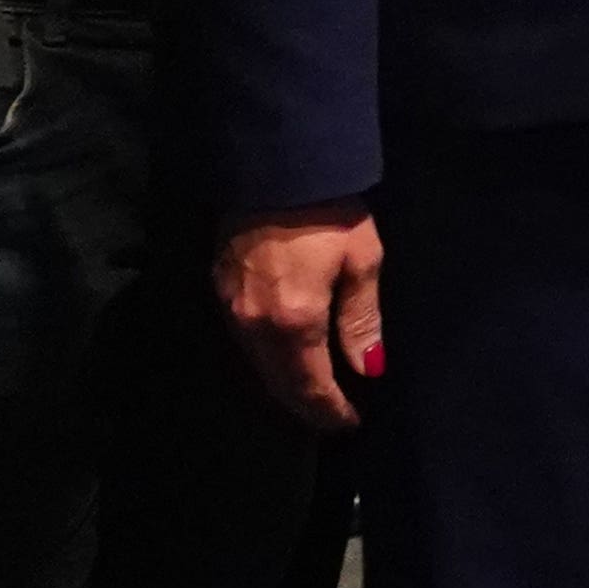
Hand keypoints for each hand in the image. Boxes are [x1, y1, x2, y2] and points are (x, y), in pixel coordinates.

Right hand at [217, 207, 387, 431]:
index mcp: (293, 321)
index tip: (350, 424)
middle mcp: (254, 325)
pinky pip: (245, 343)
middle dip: (307, 405)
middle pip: (279, 385)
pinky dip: (268, 361)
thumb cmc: (329, 209)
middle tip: (332, 417)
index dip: (330, 410)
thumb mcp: (361, 259)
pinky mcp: (220, 291)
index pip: (310, 386)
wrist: (273, 164)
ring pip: (258, 367)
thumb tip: (368, 368)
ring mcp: (231, 309)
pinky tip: (288, 359)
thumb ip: (361, 318)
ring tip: (315, 393)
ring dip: (286, 386)